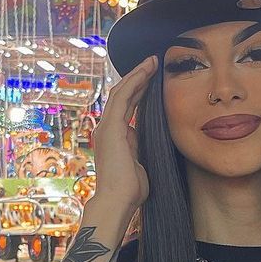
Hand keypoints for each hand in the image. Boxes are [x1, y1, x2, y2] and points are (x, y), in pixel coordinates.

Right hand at [91, 54, 157, 213]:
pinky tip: (145, 71)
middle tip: (153, 62)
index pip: (127, 106)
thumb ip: (140, 147)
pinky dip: (134, 82)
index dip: (140, 90)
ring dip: (137, 74)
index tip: (154, 78)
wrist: (119, 200)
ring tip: (151, 61)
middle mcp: (107, 128)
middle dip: (138, 77)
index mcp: (116, 136)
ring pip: (121, 91)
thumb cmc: (131, 188)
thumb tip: (145, 138)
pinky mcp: (111, 127)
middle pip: (122, 94)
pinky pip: (122, 97)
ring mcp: (107, 126)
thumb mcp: (140, 161)